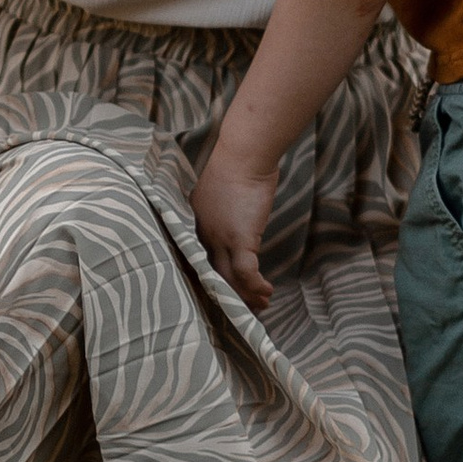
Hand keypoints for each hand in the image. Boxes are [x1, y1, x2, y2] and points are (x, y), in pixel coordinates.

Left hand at [193, 149, 277, 311]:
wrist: (244, 154)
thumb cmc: (237, 163)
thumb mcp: (220, 190)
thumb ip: (221, 208)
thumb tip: (235, 215)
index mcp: (195, 222)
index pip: (199, 258)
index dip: (211, 276)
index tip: (221, 289)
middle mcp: (203, 234)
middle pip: (211, 273)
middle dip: (227, 293)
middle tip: (241, 307)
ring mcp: (220, 238)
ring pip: (228, 278)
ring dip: (244, 295)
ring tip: (259, 306)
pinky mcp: (241, 238)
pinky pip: (246, 272)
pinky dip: (256, 286)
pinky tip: (267, 292)